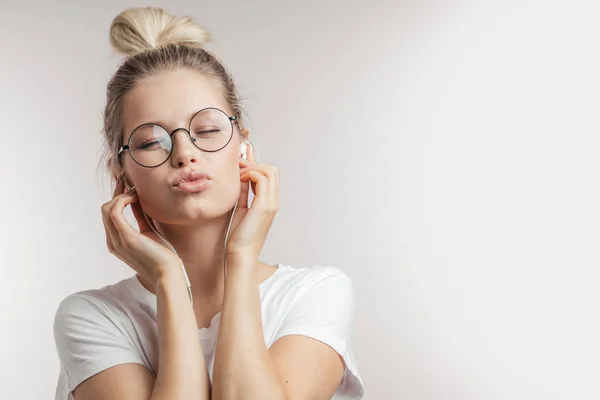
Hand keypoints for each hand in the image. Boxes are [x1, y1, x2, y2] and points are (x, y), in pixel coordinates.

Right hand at [101, 179, 180, 286]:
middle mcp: (113, 242)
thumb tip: (138, 202)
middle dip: (116, 193)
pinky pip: (115, 212)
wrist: (167, 274)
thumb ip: (141, 218)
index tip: (127, 186)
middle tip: (129, 182)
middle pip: (105, 210)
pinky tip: (134, 197)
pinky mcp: (126, 238)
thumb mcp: (149, 232)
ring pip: (107, 209)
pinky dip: (122, 200)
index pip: (109, 216)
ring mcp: (117, 240)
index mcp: (116, 242)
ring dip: (120, 195)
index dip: (116, 198)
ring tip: (134, 192)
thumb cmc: (162, 256)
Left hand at [225, 143, 278, 260]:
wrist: (240, 254)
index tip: (240, 164)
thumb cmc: (238, 236)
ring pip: (269, 171)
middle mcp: (273, 201)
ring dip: (251, 168)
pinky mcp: (264, 206)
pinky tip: (239, 181)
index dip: (255, 165)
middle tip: (238, 168)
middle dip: (254, 163)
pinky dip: (249, 174)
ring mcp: (271, 203)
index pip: (270, 175)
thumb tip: (240, 176)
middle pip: (272, 170)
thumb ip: (242, 192)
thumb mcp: (240, 207)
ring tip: (237, 176)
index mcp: (269, 202)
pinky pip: (261, 179)